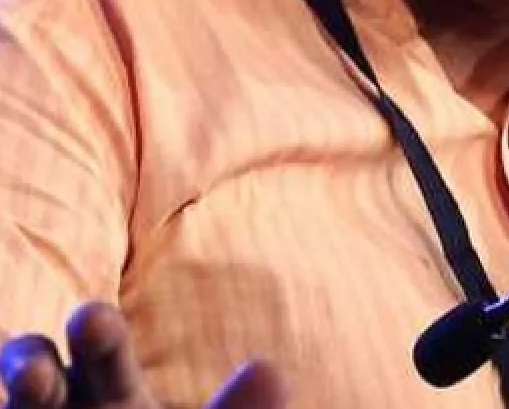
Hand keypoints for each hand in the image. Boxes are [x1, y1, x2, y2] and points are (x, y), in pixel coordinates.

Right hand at [1, 303, 285, 408]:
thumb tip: (271, 370)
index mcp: (113, 386)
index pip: (101, 349)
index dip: (96, 333)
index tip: (91, 319)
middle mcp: (64, 406)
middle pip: (37, 372)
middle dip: (31, 362)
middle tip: (34, 373)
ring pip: (14, 408)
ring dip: (16, 392)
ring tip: (26, 390)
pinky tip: (3, 408)